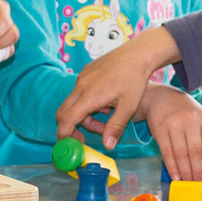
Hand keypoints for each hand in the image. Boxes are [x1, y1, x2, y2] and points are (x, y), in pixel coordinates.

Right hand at [56, 26, 180, 149]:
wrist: (138, 54)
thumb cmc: (135, 79)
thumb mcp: (128, 107)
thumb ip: (115, 128)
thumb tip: (107, 146)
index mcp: (89, 96)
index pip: (66, 120)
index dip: (64, 135)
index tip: (68, 147)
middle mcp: (81, 86)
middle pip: (64, 112)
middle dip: (72, 128)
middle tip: (85, 138)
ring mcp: (82, 77)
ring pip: (74, 103)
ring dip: (85, 115)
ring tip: (107, 116)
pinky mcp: (86, 71)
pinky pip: (80, 92)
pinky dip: (88, 103)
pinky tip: (107, 103)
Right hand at [141, 84, 201, 182]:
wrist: (162, 97)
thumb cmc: (187, 113)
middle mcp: (191, 120)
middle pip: (196, 152)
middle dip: (198, 172)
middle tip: (199, 184)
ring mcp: (174, 124)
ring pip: (182, 154)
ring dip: (186, 172)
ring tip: (189, 183)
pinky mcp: (160, 129)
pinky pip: (167, 153)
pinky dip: (172, 167)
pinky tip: (176, 177)